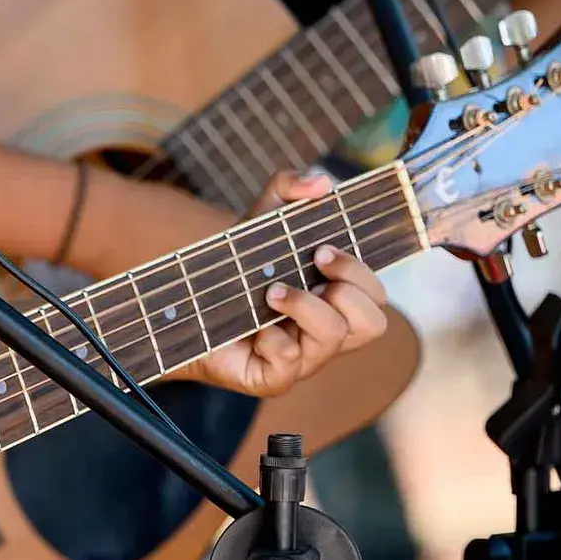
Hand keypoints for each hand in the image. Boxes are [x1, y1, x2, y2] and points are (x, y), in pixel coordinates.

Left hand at [191, 171, 389, 397]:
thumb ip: (288, 188)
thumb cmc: (235, 267)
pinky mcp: (273, 378)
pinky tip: (254, 328)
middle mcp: (326, 333)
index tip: (323, 248)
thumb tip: (321, 181)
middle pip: (374, 323)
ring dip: (307, 307)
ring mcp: (302, 359)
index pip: (376, 295)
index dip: (361, 272)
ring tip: (272, 292)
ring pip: (335, 339)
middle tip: (312, 263)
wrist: (184, 306)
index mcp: (334, 301)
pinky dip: (274, 339)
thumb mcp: (259, 219)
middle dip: (348, 287)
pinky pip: (290, 364)